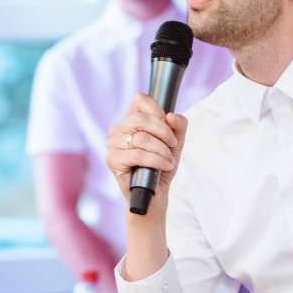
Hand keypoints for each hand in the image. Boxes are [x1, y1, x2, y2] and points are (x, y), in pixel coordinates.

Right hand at [106, 93, 188, 219]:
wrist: (154, 193)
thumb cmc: (162, 164)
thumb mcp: (176, 141)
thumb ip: (179, 125)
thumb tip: (171, 116)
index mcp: (131, 119)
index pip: (140, 99)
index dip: (158, 110)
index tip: (169, 125)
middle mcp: (118, 129)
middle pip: (141, 118)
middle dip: (164, 132)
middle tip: (173, 144)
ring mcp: (112, 144)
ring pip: (141, 138)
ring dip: (162, 150)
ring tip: (169, 160)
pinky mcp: (112, 160)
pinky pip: (138, 154)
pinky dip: (156, 160)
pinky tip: (164, 166)